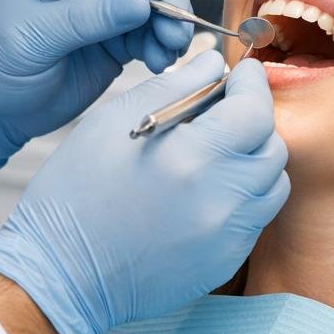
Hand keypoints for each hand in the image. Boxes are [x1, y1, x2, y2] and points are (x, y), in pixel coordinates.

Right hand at [0, 51, 289, 333]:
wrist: (62, 271)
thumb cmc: (77, 190)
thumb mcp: (114, 120)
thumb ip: (176, 85)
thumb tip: (216, 63)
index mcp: (190, 156)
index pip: (255, 109)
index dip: (253, 84)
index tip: (244, 73)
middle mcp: (220, 199)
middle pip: (271, 146)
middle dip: (254, 121)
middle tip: (225, 113)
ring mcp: (227, 237)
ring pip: (271, 184)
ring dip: (252, 160)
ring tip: (216, 154)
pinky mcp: (225, 262)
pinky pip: (255, 218)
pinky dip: (242, 196)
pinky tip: (206, 191)